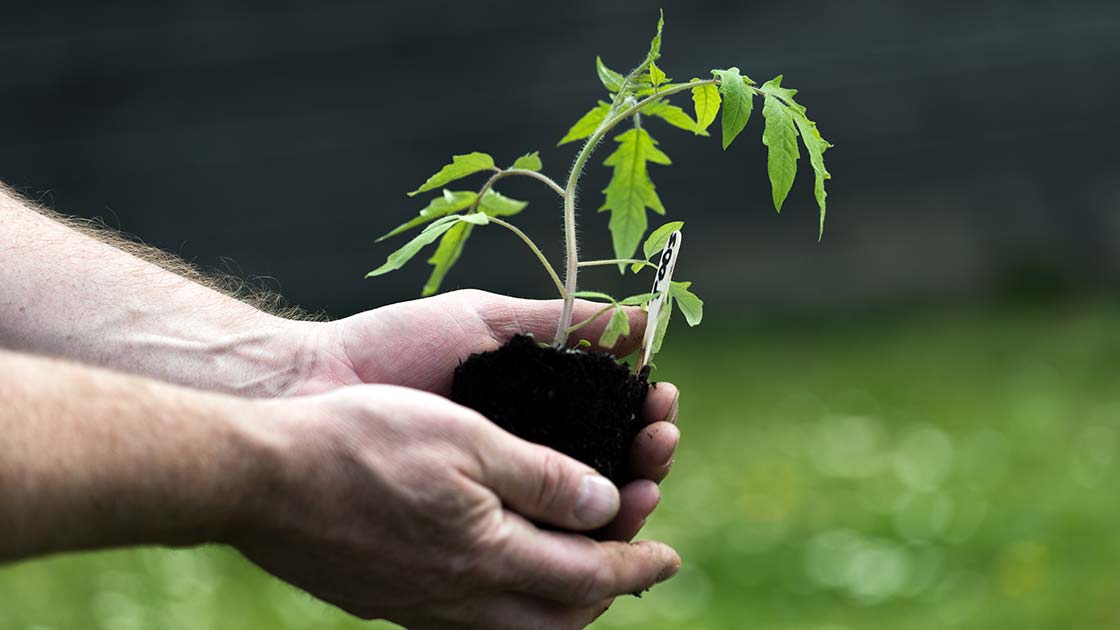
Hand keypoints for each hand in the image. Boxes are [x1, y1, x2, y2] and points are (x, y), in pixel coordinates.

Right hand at [235, 385, 679, 627]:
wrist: (257, 476)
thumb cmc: (361, 441)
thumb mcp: (468, 440)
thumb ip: (546, 479)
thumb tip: (609, 507)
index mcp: (489, 557)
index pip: (590, 577)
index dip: (637, 563)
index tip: (669, 554)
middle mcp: (460, 599)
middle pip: (559, 619)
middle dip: (607, 592)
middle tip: (635, 560)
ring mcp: (420, 606)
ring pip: (515, 626)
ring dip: (559, 599)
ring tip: (579, 566)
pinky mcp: (388, 600)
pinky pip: (469, 618)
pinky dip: (508, 598)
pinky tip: (501, 565)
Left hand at [284, 290, 680, 539]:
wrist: (315, 386)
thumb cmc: (396, 347)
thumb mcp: (487, 323)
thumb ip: (562, 322)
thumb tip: (642, 317)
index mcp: (533, 410)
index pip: (609, 425)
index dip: (644, 418)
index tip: (661, 402)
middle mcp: (522, 461)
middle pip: (608, 477)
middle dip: (647, 464)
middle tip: (659, 445)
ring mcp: (497, 504)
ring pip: (582, 523)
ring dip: (625, 506)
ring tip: (645, 484)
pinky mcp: (468, 540)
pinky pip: (533, 553)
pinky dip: (573, 544)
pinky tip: (597, 528)